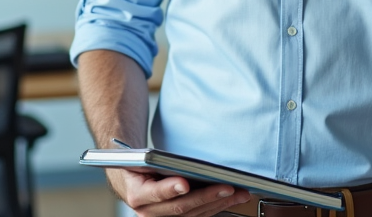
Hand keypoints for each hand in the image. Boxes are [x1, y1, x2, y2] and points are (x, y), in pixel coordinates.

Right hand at [109, 168, 251, 216]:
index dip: (171, 189)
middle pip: (181, 207)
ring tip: (239, 193)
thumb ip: (150, 161)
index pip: (156, 193)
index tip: (185, 184)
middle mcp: (149, 213)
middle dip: (206, 197)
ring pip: (194, 215)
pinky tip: (231, 199)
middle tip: (226, 187)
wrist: (132, 181)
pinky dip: (216, 207)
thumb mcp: (139, 160)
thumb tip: (174, 163)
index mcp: (137, 195)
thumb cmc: (138, 167)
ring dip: (219, 203)